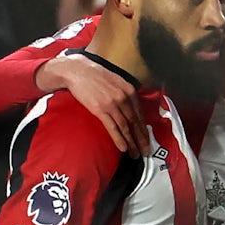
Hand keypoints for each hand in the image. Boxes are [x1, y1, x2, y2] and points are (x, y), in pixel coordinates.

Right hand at [35, 54, 149, 157]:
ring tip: (135, 154)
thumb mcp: (116, 81)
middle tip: (146, 151)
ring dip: (132, 143)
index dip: (144, 129)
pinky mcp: (100, 109)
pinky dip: (119, 139)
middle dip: (141, 139)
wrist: (77, 70)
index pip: (140, 114)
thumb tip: (130, 107)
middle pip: (135, 122)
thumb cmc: (95, 75)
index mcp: (129, 91)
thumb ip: (125, 93)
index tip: (147, 140)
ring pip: (126, 127)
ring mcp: (113, 104)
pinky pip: (113, 127)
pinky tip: (124, 148)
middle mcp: (124, 98)